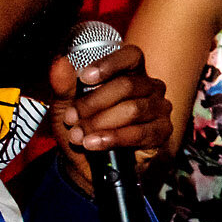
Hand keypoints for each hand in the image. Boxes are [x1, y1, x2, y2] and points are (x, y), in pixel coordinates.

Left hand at [49, 46, 171, 193]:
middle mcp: (150, 87)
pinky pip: (140, 132)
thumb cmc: (82, 129)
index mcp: (130, 73)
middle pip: (128, 85)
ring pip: (133, 109)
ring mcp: (160, 109)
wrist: (86, 164)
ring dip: (100, 123)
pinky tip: (94, 144)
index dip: (111, 64)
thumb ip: (64, 87)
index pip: (131, 56)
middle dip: (94, 103)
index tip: (85, 77)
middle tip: (72, 119)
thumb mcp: (65, 108)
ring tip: (79, 136)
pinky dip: (113, 138)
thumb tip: (59, 63)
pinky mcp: (162, 132)